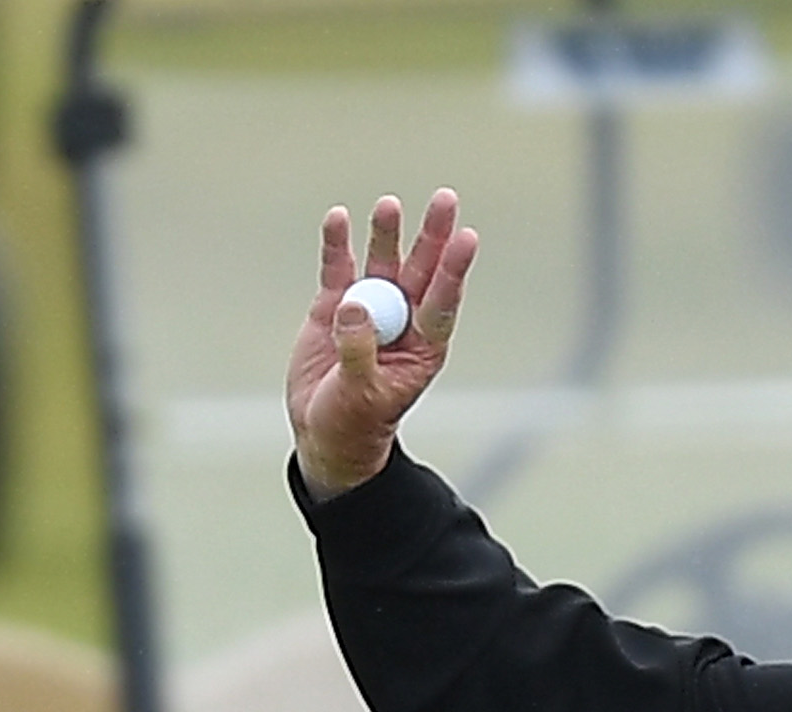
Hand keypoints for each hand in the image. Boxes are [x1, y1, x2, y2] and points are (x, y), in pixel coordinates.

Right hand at [288, 188, 479, 501]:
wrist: (323, 432)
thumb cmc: (353, 421)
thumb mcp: (360, 394)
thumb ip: (358, 350)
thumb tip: (355, 304)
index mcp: (422, 347)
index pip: (442, 301)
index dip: (454, 269)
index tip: (467, 238)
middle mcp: (402, 322)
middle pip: (421, 271)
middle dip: (432, 236)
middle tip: (446, 199)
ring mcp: (369, 311)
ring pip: (382, 265)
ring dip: (386, 235)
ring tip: (389, 205)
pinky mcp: (335, 308)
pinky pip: (338, 271)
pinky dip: (337, 246)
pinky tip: (339, 219)